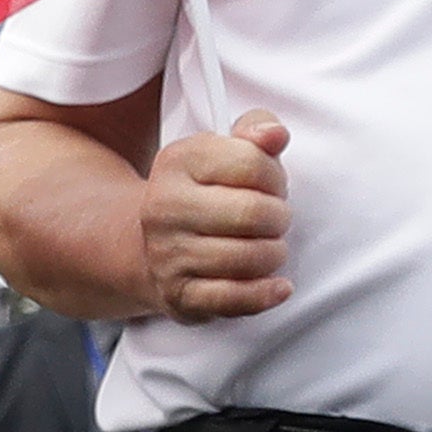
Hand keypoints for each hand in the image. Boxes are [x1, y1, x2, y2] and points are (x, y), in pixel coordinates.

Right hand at [143, 113, 292, 322]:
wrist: (152, 245)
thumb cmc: (209, 192)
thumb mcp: (228, 149)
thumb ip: (258, 131)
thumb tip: (275, 135)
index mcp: (178, 161)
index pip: (253, 163)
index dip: (276, 177)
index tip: (271, 186)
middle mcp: (164, 207)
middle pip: (254, 213)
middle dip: (280, 217)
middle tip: (274, 219)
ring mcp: (167, 254)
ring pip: (249, 257)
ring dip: (274, 253)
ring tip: (268, 247)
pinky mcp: (178, 295)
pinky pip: (234, 300)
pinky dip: (265, 294)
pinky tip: (278, 286)